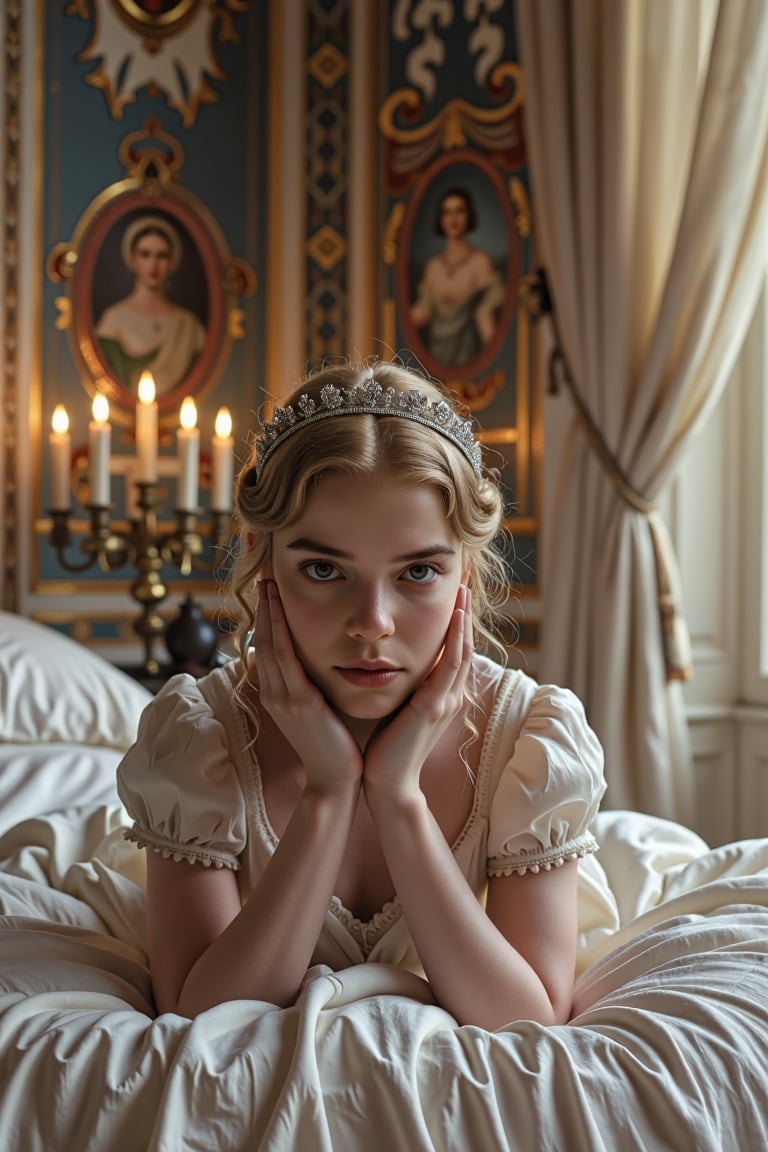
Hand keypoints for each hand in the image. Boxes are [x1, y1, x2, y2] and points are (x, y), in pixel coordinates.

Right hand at [253, 579, 362, 794]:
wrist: (335, 781)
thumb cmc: (335, 746)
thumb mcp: (317, 710)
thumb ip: (313, 684)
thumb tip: (320, 659)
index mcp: (279, 694)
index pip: (268, 646)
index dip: (266, 616)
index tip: (269, 588)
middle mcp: (274, 692)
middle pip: (263, 639)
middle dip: (263, 606)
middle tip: (263, 573)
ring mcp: (283, 697)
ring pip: (270, 644)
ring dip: (268, 611)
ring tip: (268, 581)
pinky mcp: (299, 702)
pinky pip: (286, 659)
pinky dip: (281, 631)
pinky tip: (280, 610)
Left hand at [362, 584, 472, 799]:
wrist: (387, 783)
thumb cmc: (386, 749)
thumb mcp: (399, 709)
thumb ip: (405, 688)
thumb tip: (392, 662)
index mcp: (441, 695)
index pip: (453, 650)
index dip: (457, 622)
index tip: (455, 593)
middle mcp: (449, 695)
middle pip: (464, 644)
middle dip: (465, 612)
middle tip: (466, 579)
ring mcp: (445, 701)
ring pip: (462, 650)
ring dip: (464, 618)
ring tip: (464, 588)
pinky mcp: (434, 707)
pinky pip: (450, 666)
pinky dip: (455, 640)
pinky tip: (455, 618)